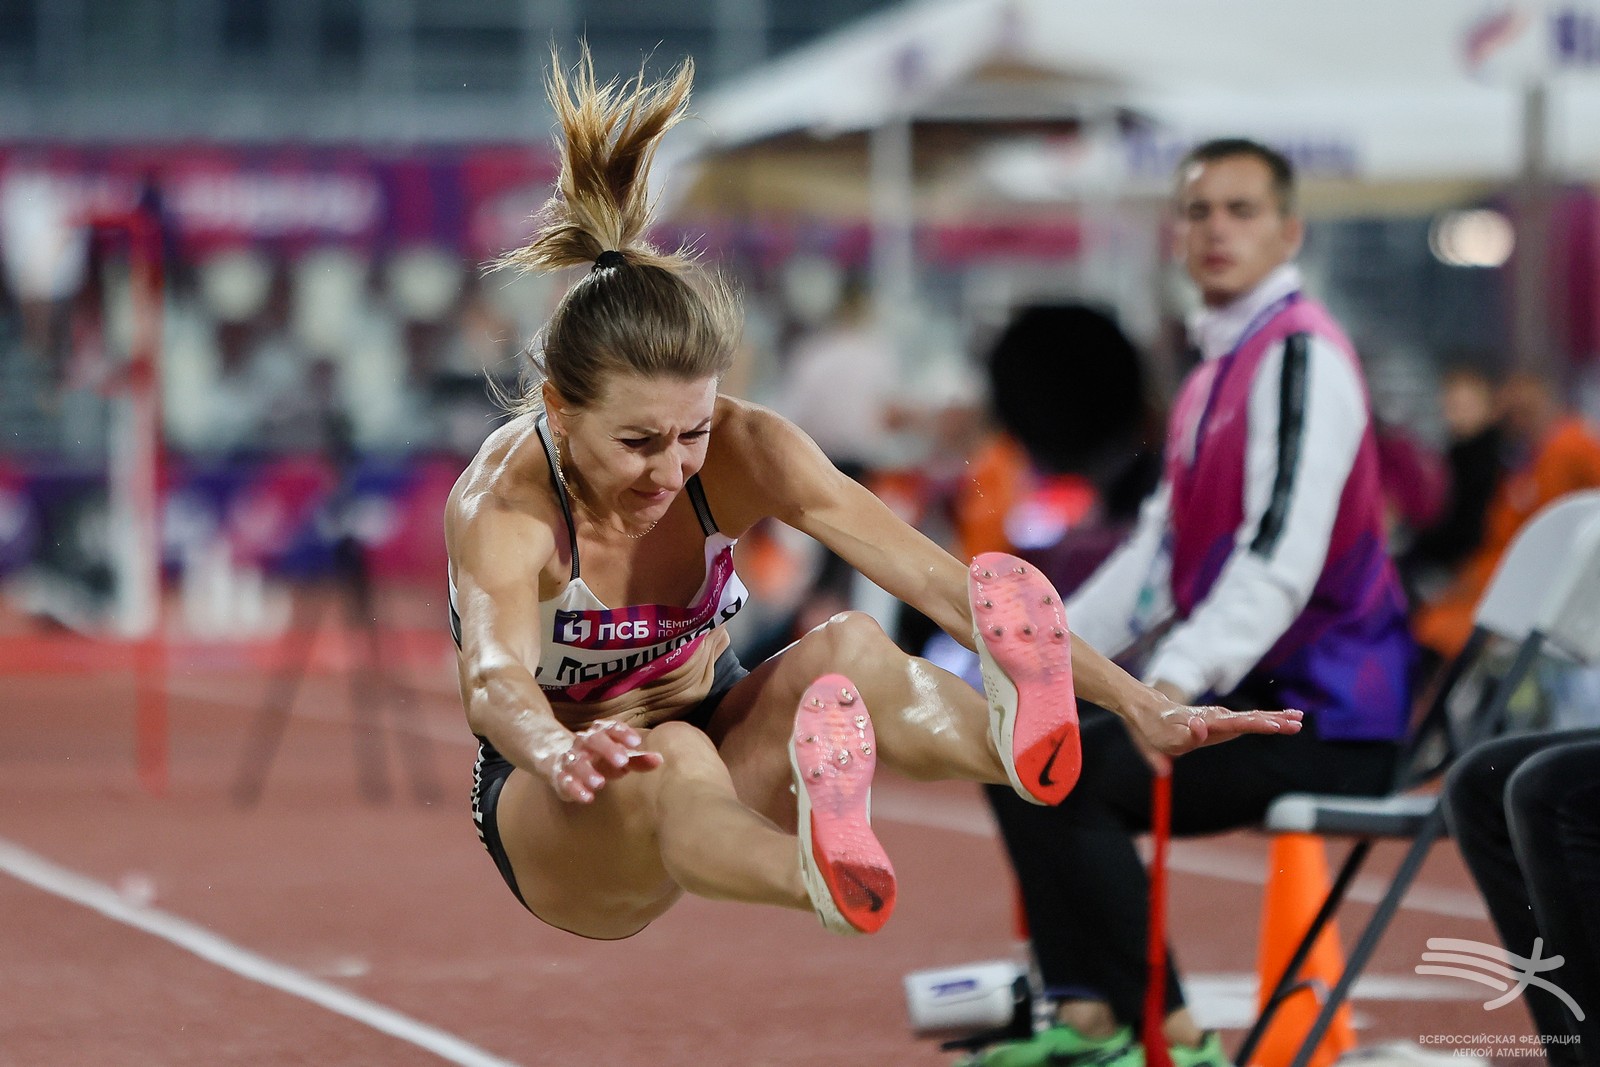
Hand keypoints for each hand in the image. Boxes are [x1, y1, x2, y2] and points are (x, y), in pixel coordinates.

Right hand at [544, 719, 661, 802]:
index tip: (637, 741)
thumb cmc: (596, 756)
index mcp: (599, 733)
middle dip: (608, 749)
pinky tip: (587, 797)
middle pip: (594, 740)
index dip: (622, 733)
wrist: (554, 755)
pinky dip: (575, 789)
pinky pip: (564, 780)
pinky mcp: (558, 775)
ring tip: (601, 783)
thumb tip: (660, 760)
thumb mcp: (617, 756)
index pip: (610, 728)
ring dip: (588, 771)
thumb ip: (637, 760)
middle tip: (623, 761)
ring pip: (576, 761)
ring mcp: (569, 758)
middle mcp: (583, 742)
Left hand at [1128, 681, 1303, 773]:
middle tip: (1295, 723)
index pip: (1235, 723)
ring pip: (1253, 716)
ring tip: (1298, 720)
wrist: (1150, 712)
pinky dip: (1269, 717)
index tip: (1273, 724)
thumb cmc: (1156, 730)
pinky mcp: (1224, 720)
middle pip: (1250, 718)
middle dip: (1273, 720)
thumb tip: (1199, 726)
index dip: (1254, 724)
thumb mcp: (1164, 738)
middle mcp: (1217, 717)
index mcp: (1207, 722)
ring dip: (1276, 718)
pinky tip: (1286, 719)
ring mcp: (1222, 717)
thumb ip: (1183, 734)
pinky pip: (1250, 718)